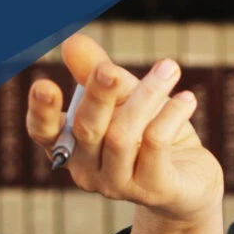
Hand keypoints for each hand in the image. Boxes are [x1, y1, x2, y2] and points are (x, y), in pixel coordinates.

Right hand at [25, 34, 224, 224]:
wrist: (191, 180)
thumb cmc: (149, 132)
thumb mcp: (126, 97)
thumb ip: (98, 72)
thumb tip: (73, 42)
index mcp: (70, 147)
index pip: (44, 133)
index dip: (41, 112)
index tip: (45, 86)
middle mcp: (87, 171)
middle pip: (86, 129)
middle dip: (98, 95)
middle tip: (111, 70)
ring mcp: (119, 186)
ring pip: (122, 136)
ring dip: (146, 96)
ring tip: (170, 69)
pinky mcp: (154, 190)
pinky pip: (156, 145)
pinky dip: (171, 115)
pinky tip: (187, 98)